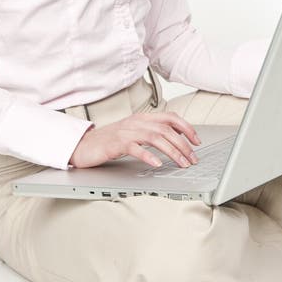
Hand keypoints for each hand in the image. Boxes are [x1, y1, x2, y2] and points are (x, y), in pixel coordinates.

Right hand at [69, 111, 201, 168]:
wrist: (84, 145)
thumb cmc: (109, 141)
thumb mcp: (133, 133)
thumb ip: (151, 133)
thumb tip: (174, 140)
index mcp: (142, 117)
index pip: (170, 117)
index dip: (186, 128)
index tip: (197, 141)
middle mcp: (136, 122)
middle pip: (166, 129)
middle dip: (183, 145)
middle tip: (193, 158)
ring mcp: (126, 132)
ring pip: (155, 137)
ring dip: (172, 151)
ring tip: (182, 163)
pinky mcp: (116, 144)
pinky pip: (135, 148)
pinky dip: (148, 155)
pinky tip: (157, 163)